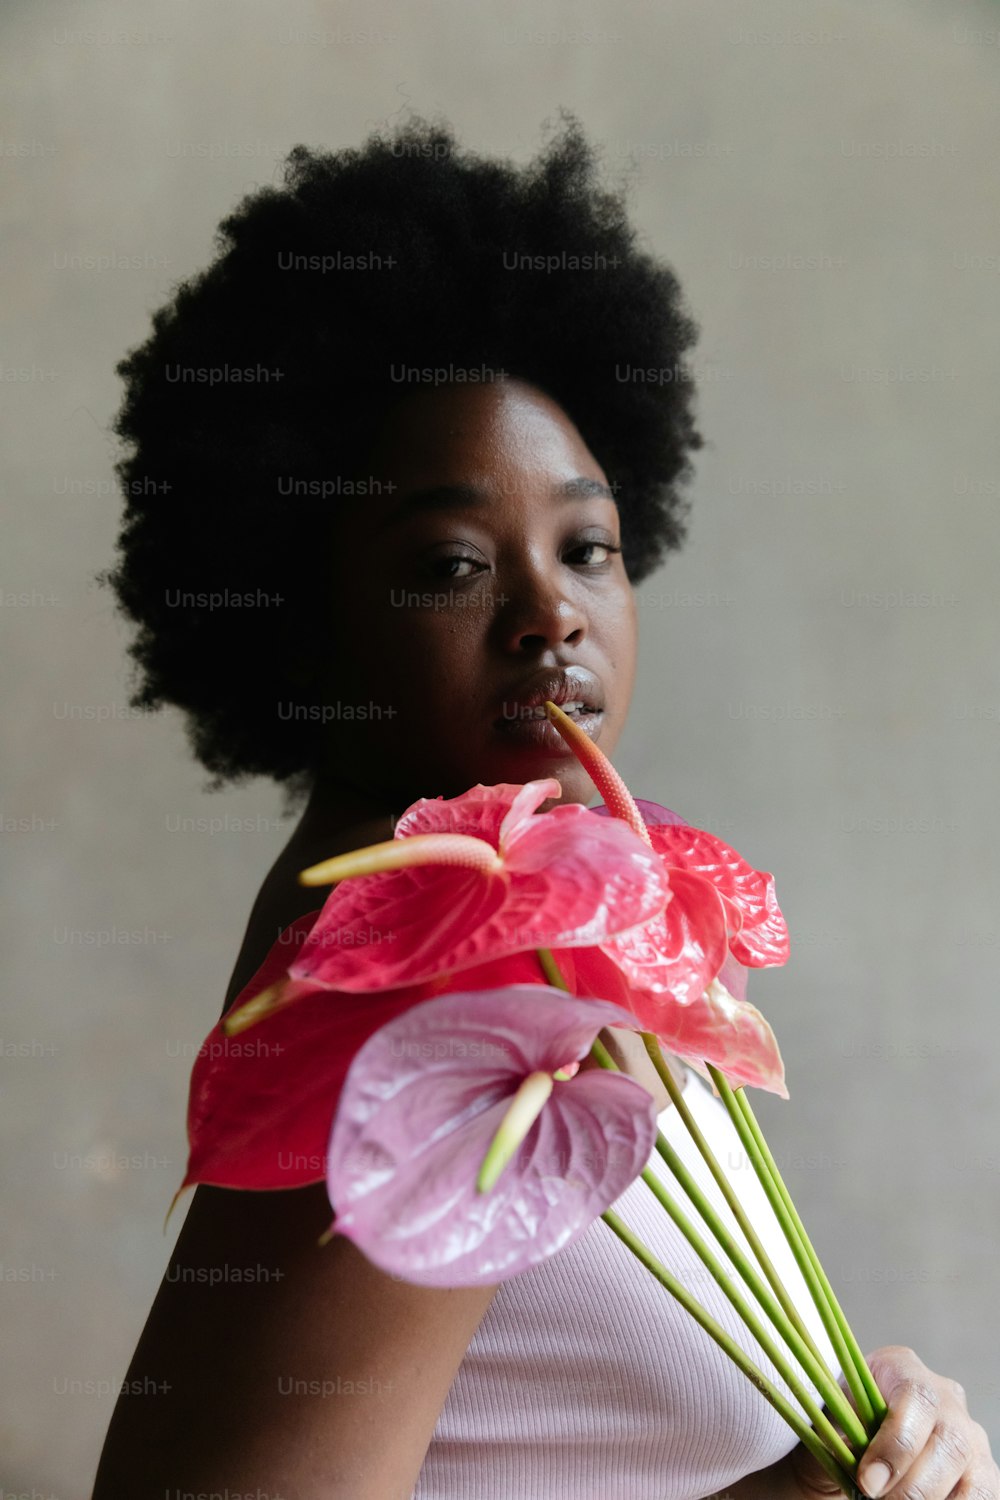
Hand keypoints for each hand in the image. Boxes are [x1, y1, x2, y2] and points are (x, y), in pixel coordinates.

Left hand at [782, 1345, 997, 1498]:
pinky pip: (982, 1498)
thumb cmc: (839, 1430)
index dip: (896, 1444)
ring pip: (971, 1477)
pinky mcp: (982, 1472)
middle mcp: (944, 1397)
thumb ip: (840, 1428)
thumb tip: (852, 1455)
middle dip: (912, 1486)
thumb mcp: (829, 1419)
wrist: (849, 1450)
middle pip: (948, 1442)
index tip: (868, 1481)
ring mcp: (969, 1435)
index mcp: (901, 1368)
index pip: (916, 1396)